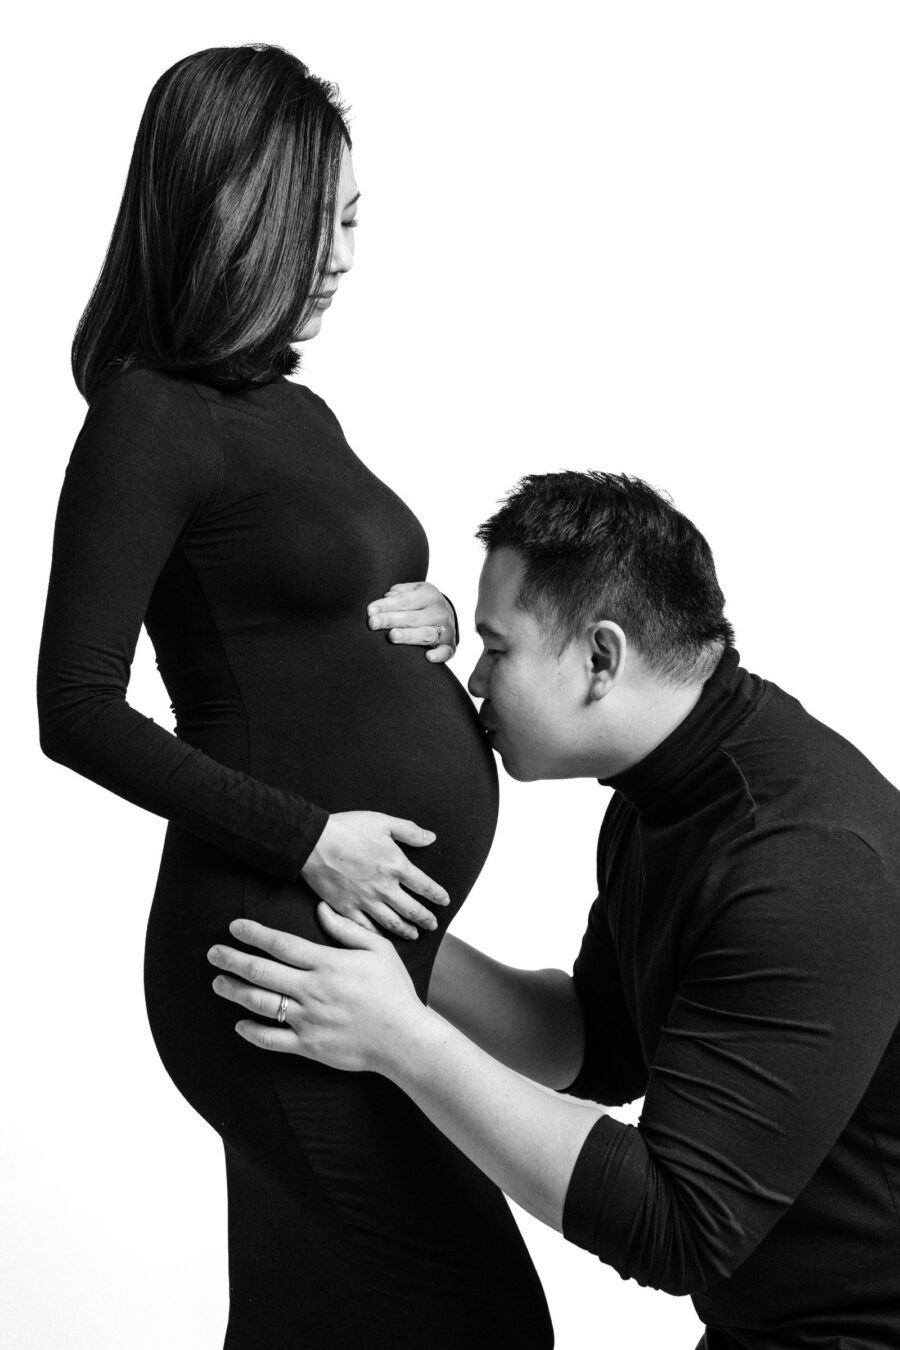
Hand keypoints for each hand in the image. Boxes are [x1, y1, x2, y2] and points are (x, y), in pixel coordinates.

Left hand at [208, 907, 423, 1073]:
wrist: (404, 1039)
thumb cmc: (394, 991)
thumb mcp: (378, 949)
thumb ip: (347, 929)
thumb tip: (320, 909)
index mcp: (328, 964)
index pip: (281, 944)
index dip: (254, 934)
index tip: (234, 927)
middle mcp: (313, 991)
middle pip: (262, 971)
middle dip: (233, 960)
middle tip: (213, 953)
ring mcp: (308, 1020)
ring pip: (261, 1003)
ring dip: (235, 991)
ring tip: (219, 983)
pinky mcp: (309, 1046)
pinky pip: (272, 1039)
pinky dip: (252, 1032)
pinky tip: (240, 1024)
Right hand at [300, 810, 448, 940]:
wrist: (313, 841)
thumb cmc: (347, 829)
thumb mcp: (383, 822)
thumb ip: (409, 831)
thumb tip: (430, 838)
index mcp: (396, 866)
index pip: (424, 886)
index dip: (437, 895)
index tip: (444, 901)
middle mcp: (384, 888)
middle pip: (411, 910)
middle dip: (425, 919)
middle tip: (433, 925)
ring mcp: (365, 901)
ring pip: (391, 923)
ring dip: (405, 930)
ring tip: (414, 935)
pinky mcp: (346, 908)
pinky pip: (365, 928)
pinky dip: (377, 935)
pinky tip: (383, 938)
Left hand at [367, 581, 456, 662]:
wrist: (448, 613)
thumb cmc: (421, 603)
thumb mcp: (413, 591)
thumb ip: (399, 592)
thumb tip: (387, 596)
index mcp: (429, 595)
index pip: (404, 601)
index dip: (386, 605)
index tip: (370, 611)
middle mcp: (439, 612)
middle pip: (412, 617)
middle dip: (391, 620)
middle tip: (373, 623)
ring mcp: (446, 629)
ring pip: (425, 634)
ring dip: (409, 636)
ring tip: (392, 636)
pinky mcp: (450, 646)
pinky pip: (446, 652)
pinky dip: (439, 655)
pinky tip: (428, 657)